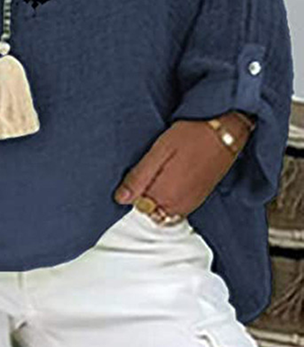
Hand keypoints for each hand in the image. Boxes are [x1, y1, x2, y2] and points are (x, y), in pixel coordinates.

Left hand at [113, 112, 252, 216]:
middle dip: (144, 196)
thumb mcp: (159, 150)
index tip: (134, 177)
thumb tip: (120, 198)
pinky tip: (171, 178)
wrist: (226, 134)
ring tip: (160, 172)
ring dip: (157, 198)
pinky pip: (177, 209)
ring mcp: (190, 205)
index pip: (136, 207)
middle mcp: (178, 206)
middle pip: (150, 211)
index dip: (132, 192)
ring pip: (163, 212)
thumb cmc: (193, 136)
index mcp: (165, 195)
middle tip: (147, 171)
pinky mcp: (198, 200)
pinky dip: (169, 198)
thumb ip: (139, 177)